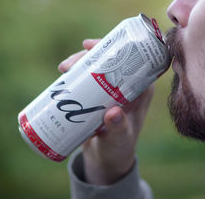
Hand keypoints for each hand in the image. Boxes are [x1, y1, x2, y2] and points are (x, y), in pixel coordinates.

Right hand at [58, 39, 153, 184]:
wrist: (107, 159)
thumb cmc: (118, 149)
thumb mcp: (118, 139)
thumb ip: (118, 129)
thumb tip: (113, 112)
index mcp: (141, 89)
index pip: (129, 59)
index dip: (110, 47)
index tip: (88, 46)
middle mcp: (129, 85)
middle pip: (109, 60)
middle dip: (87, 56)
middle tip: (67, 66)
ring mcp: (113, 89)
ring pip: (97, 67)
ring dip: (80, 63)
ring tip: (63, 69)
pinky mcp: (101, 95)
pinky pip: (89, 78)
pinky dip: (77, 73)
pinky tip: (64, 72)